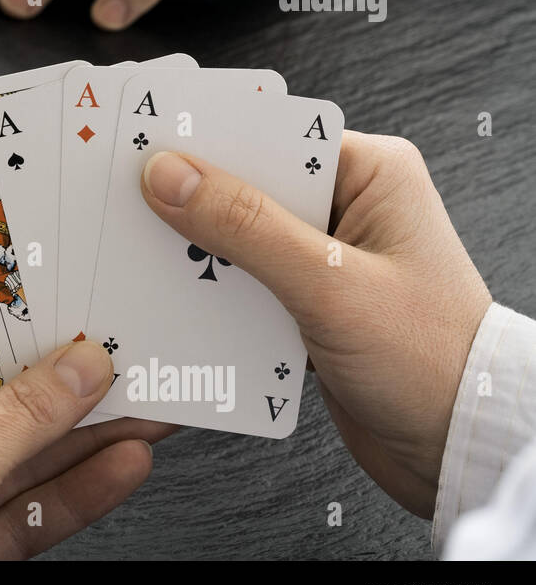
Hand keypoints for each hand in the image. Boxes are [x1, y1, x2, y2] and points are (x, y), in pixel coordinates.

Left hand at [0, 314, 175, 559]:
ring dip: (86, 437)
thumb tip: (73, 369)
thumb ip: (16, 418)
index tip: (59, 303)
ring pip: (21, 456)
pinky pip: (27, 507)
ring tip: (144, 411)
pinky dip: (75, 489)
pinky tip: (119, 467)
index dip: (3, 321)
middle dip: (63, 385)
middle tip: (120, 360)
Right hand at [139, 133, 492, 515]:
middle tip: (126, 206)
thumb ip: (245, 226)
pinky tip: (175, 304)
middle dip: (189, 201)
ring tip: (140, 259)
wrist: (459, 448)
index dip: (205, 140)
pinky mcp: (307, 302)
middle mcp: (347, 206)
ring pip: (235, 238)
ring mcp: (324, 256)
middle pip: (246, 185)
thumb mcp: (329, 284)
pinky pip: (241, 284)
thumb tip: (170, 176)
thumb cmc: (431, 360)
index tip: (143, 146)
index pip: (270, 136)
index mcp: (370, 173)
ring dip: (194, 255)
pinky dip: (210, 295)